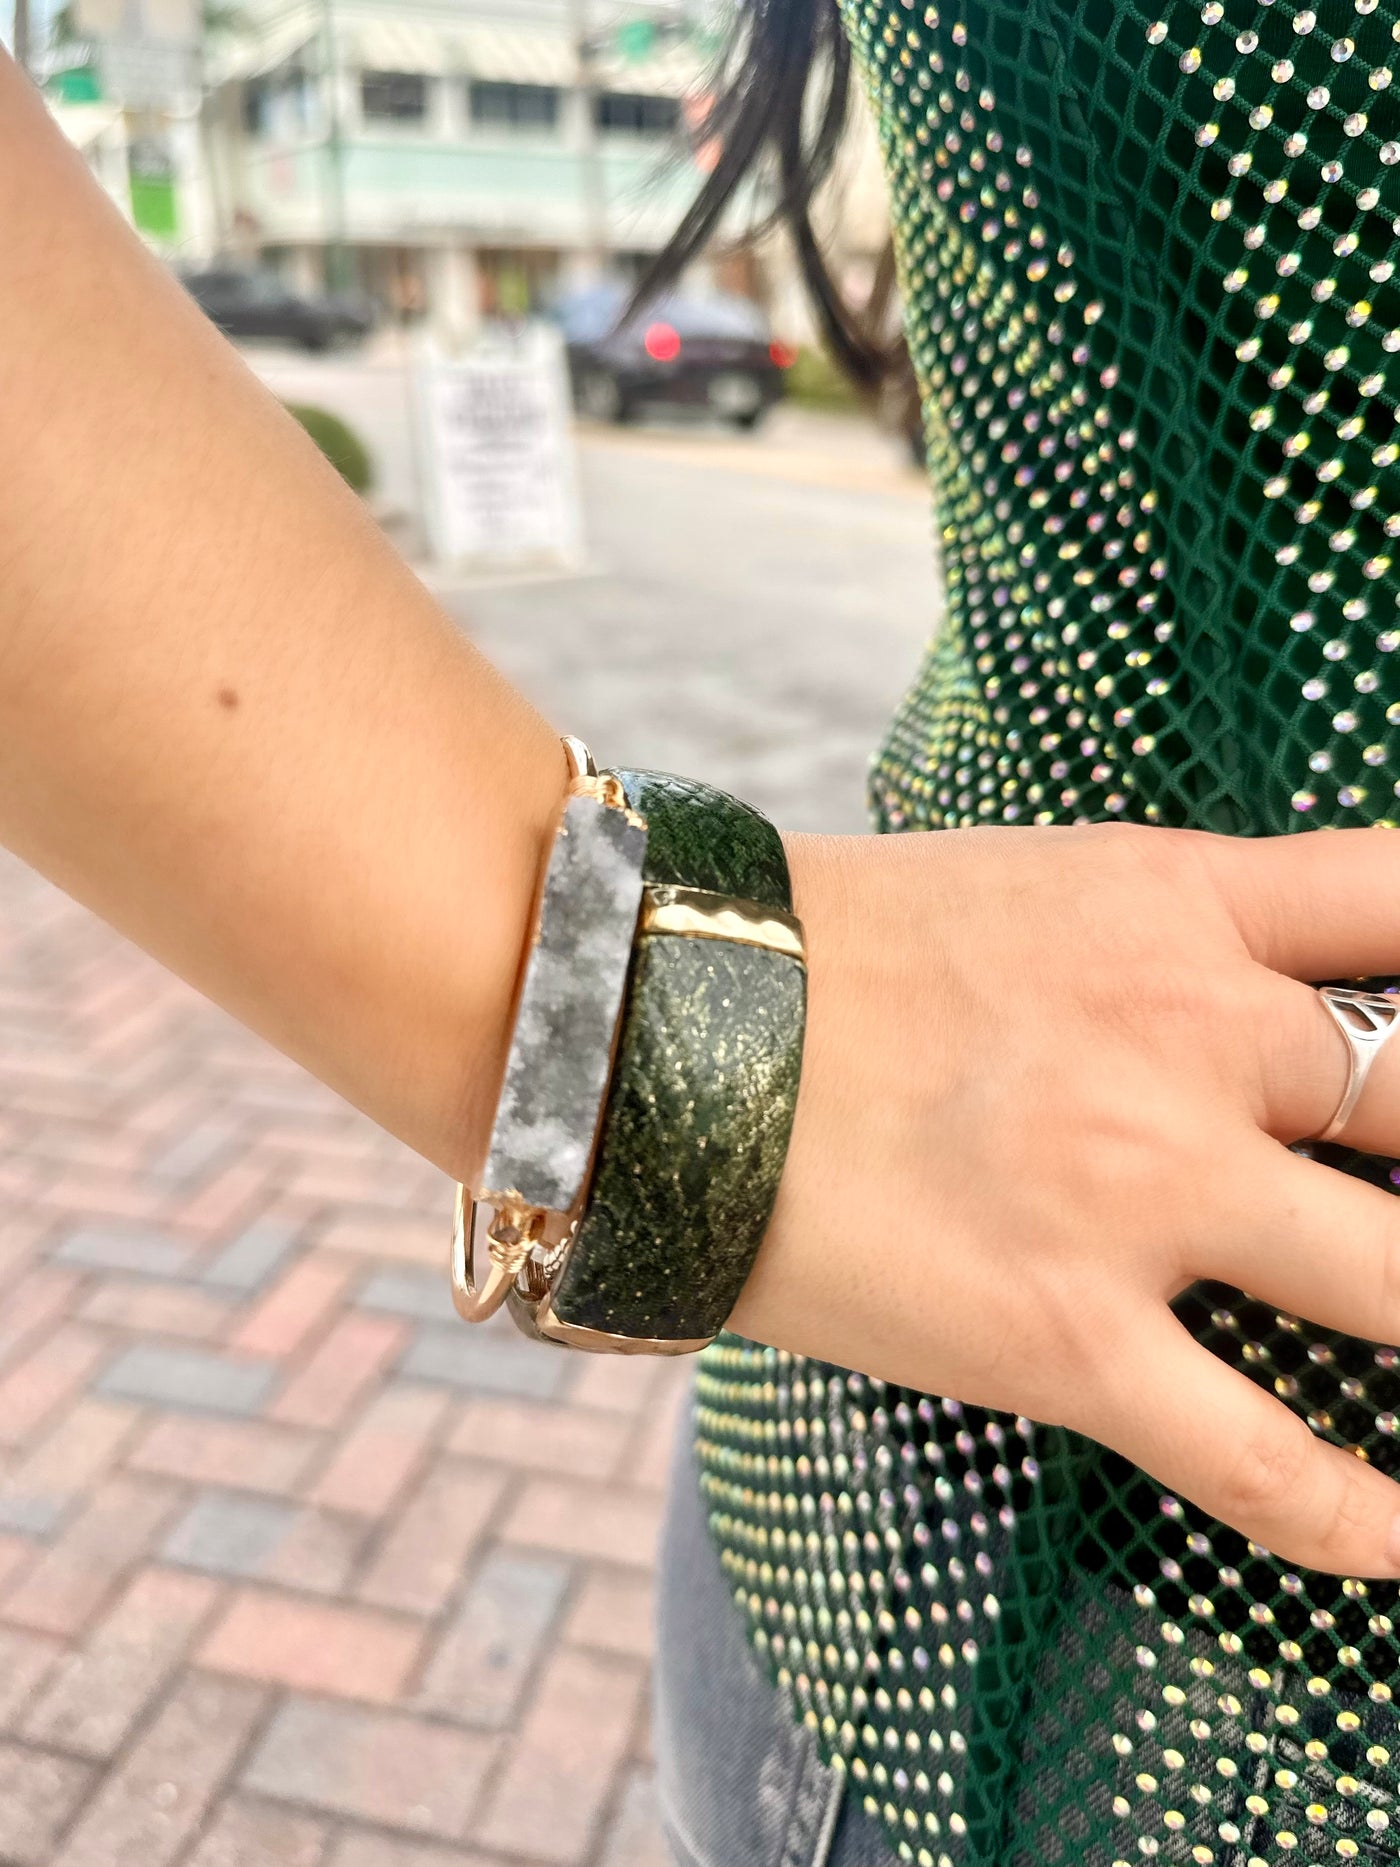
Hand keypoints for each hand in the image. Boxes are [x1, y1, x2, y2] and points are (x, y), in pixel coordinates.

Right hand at [736, 823, 1399, 1575]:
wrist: (647, 1032)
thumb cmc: (827, 956)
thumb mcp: (1028, 890)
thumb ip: (1173, 934)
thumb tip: (1275, 993)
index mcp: (1175, 907)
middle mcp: (1190, 1038)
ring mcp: (1135, 1191)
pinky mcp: (1065, 1338)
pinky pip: (1268, 1466)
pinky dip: (1366, 1521)